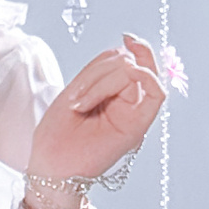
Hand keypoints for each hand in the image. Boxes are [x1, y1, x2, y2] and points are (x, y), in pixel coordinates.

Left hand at [28, 33, 167, 182]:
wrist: (50, 169)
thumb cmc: (57, 136)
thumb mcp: (75, 91)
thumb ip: (101, 70)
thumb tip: (127, 45)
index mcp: (111, 94)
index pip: (125, 59)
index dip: (121, 50)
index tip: (123, 39)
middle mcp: (126, 103)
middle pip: (129, 62)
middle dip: (99, 71)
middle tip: (75, 98)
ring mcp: (133, 114)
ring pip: (137, 72)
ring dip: (103, 80)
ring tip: (79, 105)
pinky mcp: (138, 127)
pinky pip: (157, 93)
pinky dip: (144, 77)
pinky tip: (119, 83)